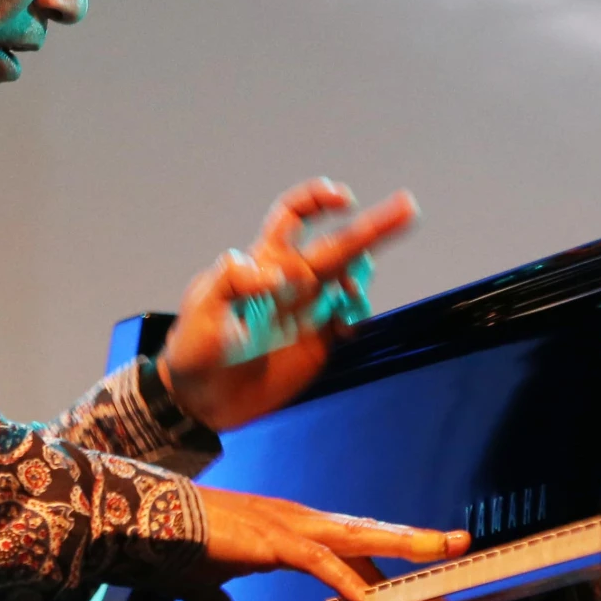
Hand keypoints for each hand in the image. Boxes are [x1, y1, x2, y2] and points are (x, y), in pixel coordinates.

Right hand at [146, 487, 470, 600]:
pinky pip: (317, 561)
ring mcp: (285, 525)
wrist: (139, 522)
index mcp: (286, 529)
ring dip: (402, 544)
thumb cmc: (170, 548)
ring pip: (357, 536)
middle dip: (414, 539)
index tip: (414, 582)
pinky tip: (370, 600)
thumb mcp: (204, 586)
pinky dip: (345, 580)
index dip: (381, 566)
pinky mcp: (269, 538)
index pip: (347, 548)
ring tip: (443, 550)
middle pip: (367, 533)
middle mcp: (295, 520)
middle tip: (459, 541)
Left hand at [159, 179, 418, 432]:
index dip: (318, 201)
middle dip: (374, 225)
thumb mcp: (202, 310)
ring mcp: (307, 310)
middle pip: (339, 242)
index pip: (294, 217)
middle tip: (407, 208)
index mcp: (262, 262)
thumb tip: (278, 272)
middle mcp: (291, 280)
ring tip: (352, 294)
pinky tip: (348, 326)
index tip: (342, 199)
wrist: (201, 401)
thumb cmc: (193, 350)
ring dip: (362, 275)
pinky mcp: (319, 341)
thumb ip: (234, 283)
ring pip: (350, 277)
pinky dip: (358, 314)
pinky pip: (350, 317)